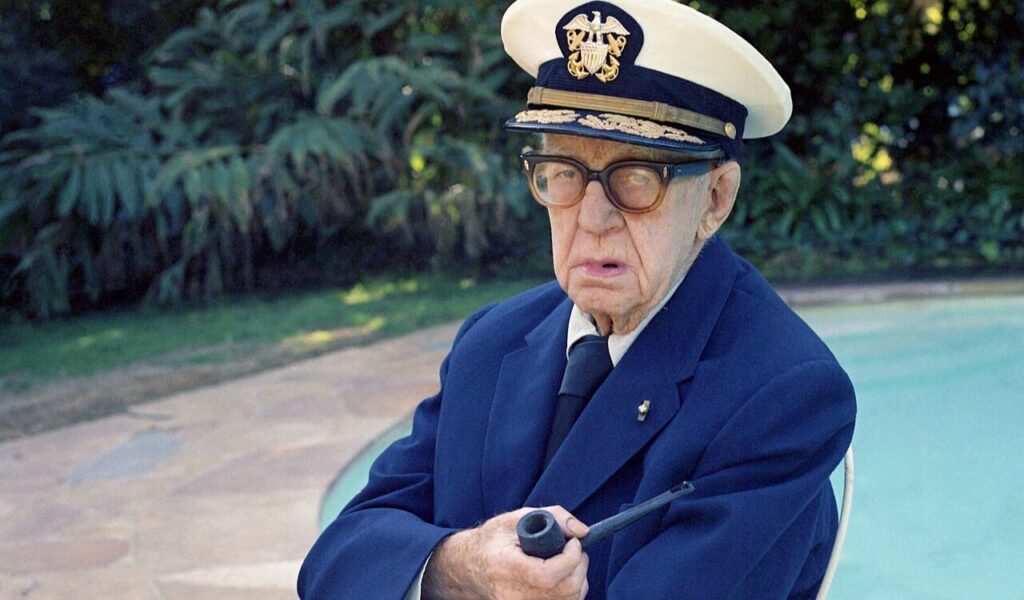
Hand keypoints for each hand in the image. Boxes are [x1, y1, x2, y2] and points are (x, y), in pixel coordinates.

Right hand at [424, 505, 589, 599]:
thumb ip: (554, 517)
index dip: (570, 558)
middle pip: (564, 591)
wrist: (469, 566)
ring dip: (578, 580)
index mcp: (506, 566)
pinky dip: (570, 592)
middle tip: (576, 550)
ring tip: (570, 563)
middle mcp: (512, 593)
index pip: (548, 574)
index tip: (574, 542)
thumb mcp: (517, 518)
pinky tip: (564, 578)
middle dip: (579, 567)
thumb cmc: (493, 540)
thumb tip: (583, 531)